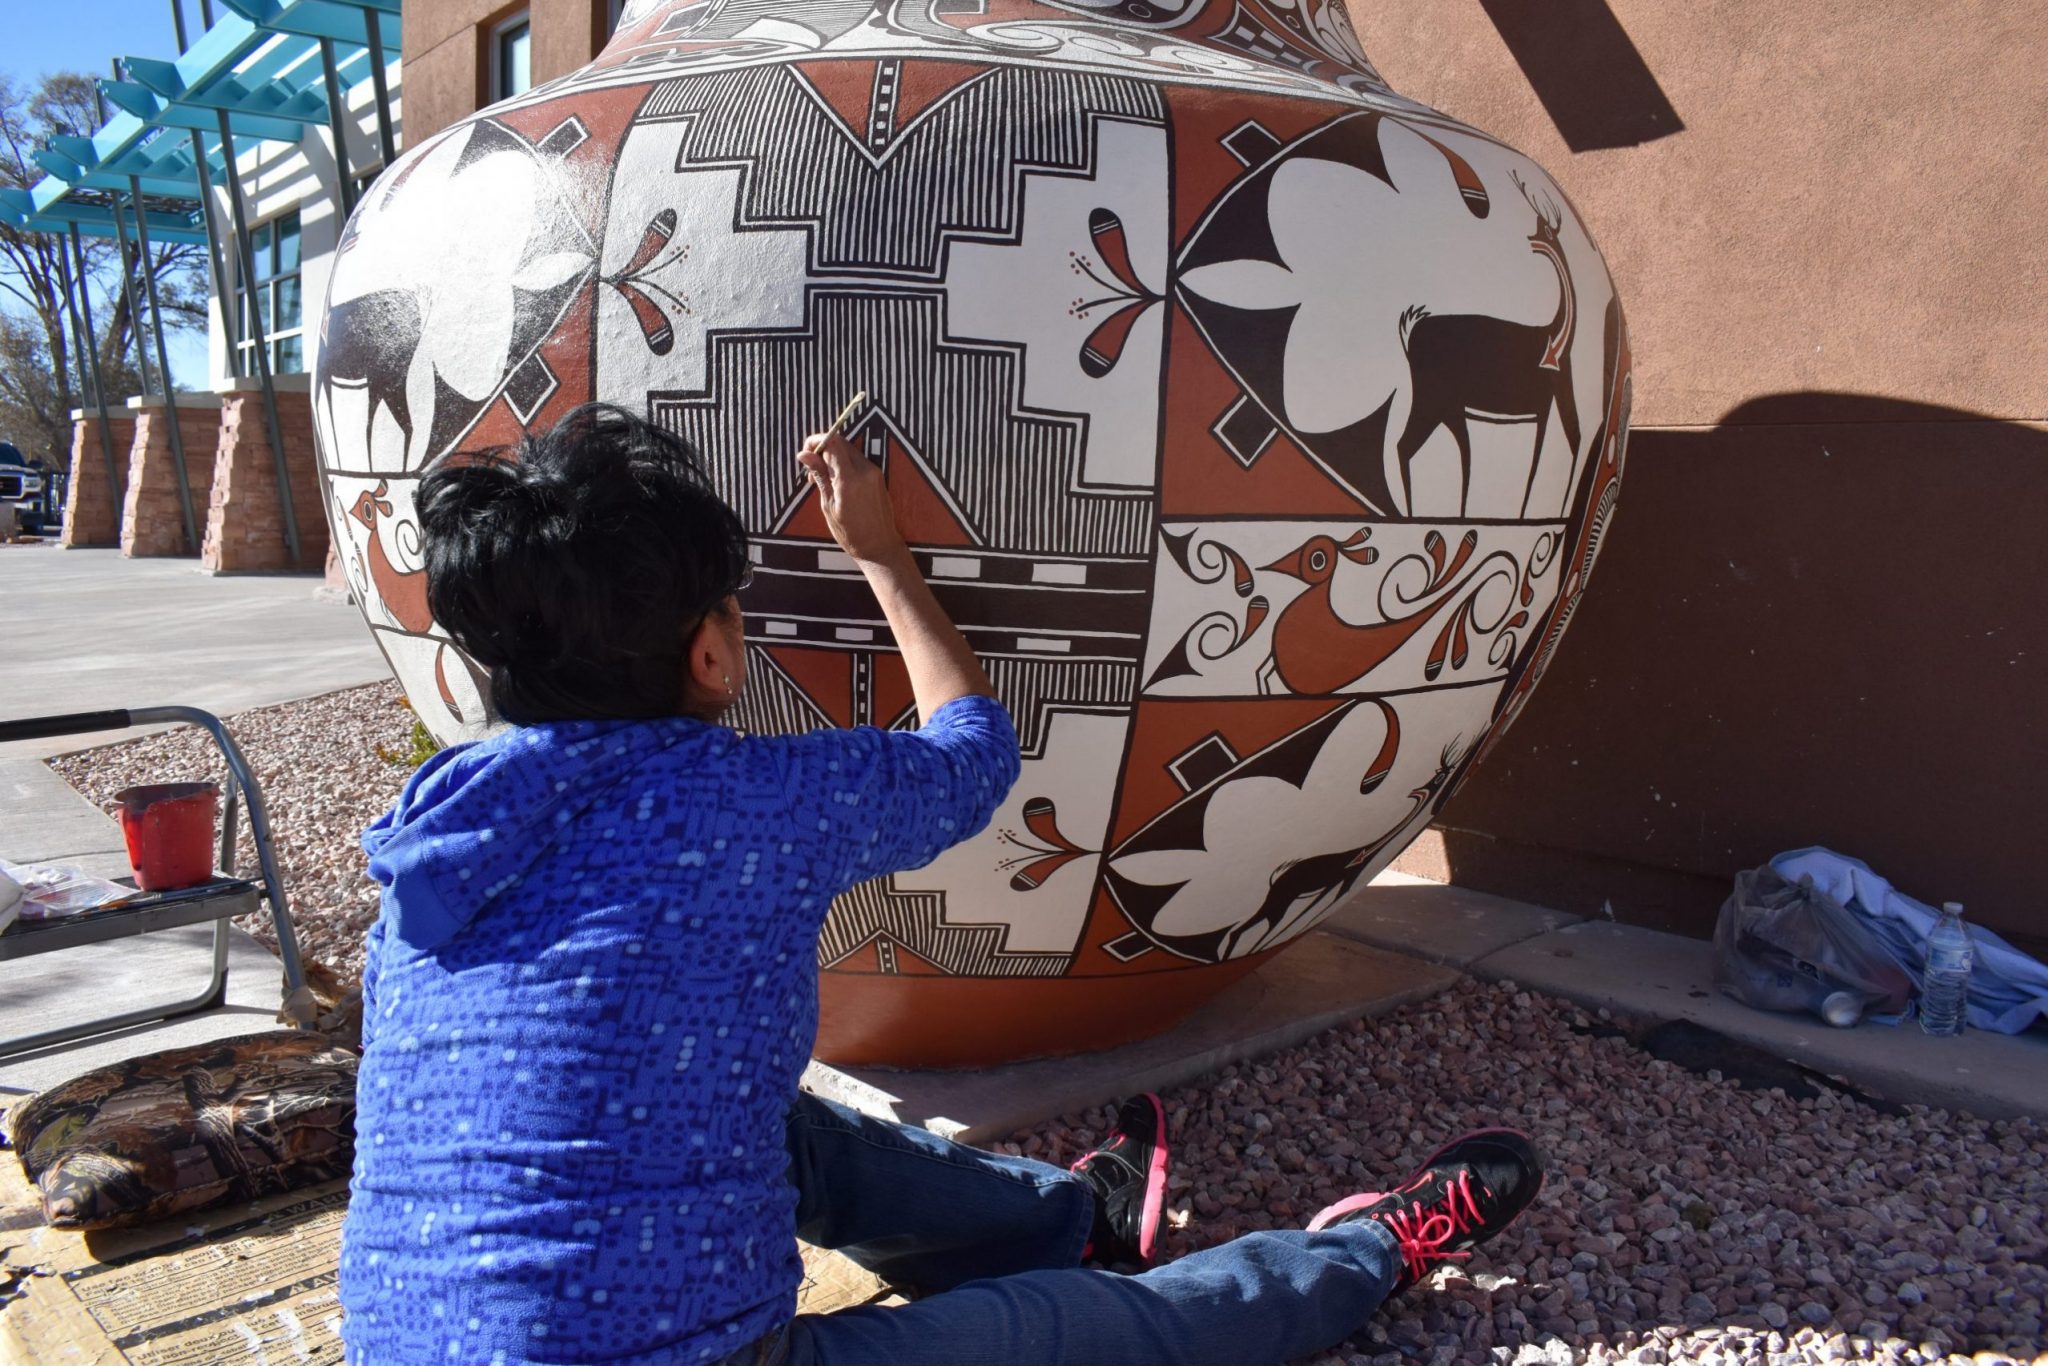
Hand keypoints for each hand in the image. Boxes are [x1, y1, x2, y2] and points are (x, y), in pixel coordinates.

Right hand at [797, 431, 906, 565]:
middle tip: (811, 469)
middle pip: (841, 443)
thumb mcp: (828, 506)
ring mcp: (874, 472)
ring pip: (849, 450)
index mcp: (850, 479)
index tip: (805, 453)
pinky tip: (836, 482)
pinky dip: (843, 463)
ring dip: (833, 456)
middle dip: (823, 449)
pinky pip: (857, 460)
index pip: (833, 443)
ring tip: (822, 478)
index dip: (816, 441)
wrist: (880, 547)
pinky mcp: (878, 476)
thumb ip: (819, 476)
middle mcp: (865, 470)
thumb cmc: (851, 534)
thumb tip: (804, 454)